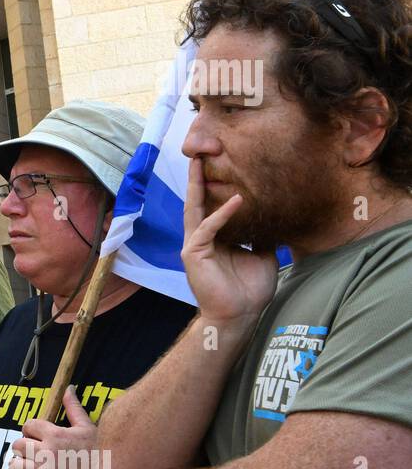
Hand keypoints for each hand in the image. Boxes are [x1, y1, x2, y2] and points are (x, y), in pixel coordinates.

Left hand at [1, 386, 103, 468]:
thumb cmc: (102, 450)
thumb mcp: (87, 426)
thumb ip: (73, 407)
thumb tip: (68, 389)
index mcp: (55, 434)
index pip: (28, 426)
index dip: (29, 431)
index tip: (33, 436)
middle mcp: (46, 451)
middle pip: (18, 445)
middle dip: (22, 448)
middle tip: (29, 453)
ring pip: (15, 465)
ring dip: (17, 466)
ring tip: (21, 467)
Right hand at [181, 159, 277, 325]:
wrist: (239, 316)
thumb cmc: (249, 290)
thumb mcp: (263, 255)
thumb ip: (263, 235)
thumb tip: (275, 218)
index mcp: (213, 239)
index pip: (210, 206)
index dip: (212, 187)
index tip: (218, 164)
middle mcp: (200, 238)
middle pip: (195, 201)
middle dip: (195, 177)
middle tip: (197, 153)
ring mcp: (194, 245)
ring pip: (193, 209)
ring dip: (195, 185)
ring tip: (199, 163)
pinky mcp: (193, 253)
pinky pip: (207, 228)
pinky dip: (222, 214)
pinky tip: (237, 200)